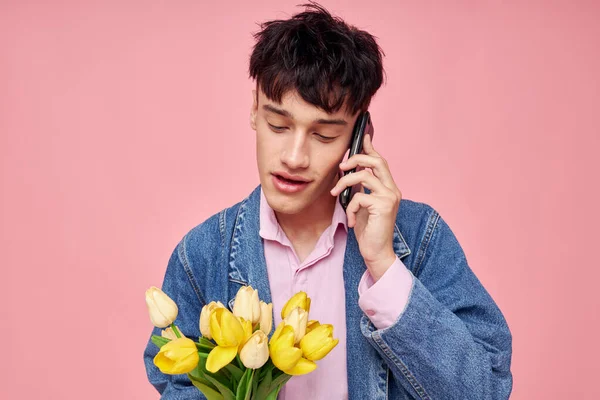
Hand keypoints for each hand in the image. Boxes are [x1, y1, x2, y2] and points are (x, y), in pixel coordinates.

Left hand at [330, 134, 401, 280]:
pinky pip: (359, 197)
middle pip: (377, 161)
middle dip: (356, 158)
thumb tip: (349, 172)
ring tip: (335, 193)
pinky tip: (350, 221)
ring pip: (364, 176)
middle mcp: (392, 189)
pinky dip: (349, 208)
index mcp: (388, 187)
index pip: (380, 161)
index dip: (370, 148)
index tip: (361, 136)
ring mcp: (390, 197)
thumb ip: (359, 189)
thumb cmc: (368, 230)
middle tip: (341, 165)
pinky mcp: (383, 206)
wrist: (376, 252)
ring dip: (344, 182)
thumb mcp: (361, 205)